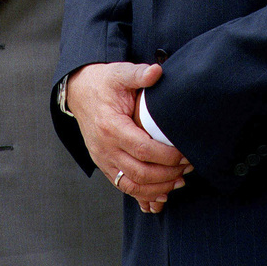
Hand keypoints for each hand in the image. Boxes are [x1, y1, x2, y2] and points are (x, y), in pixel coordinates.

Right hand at [67, 62, 189, 207]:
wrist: (79, 92)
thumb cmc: (103, 83)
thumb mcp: (119, 73)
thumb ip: (138, 74)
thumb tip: (157, 71)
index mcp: (111, 126)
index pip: (143, 149)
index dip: (167, 155)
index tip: (185, 153)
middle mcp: (105, 147)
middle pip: (139, 172)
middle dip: (167, 174)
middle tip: (187, 167)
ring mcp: (103, 159)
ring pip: (131, 185)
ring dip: (157, 188)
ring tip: (179, 181)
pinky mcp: (104, 164)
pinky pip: (123, 186)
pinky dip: (143, 194)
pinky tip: (162, 192)